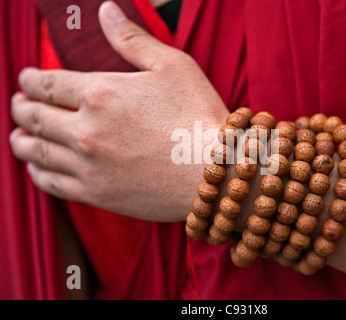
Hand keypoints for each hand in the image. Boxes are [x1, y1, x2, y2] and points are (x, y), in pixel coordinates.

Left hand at [10, 1, 228, 220]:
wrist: (215, 172)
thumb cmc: (199, 116)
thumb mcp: (173, 66)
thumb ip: (132, 39)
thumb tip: (106, 11)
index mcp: (100, 93)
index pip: (47, 83)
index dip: (30, 79)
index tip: (26, 79)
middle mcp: (85, 130)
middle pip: (34, 117)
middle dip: (20, 107)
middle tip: (18, 105)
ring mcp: (89, 165)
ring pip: (36, 151)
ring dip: (21, 140)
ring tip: (19, 136)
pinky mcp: (98, 194)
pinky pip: (53, 184)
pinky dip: (38, 173)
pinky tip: (37, 169)